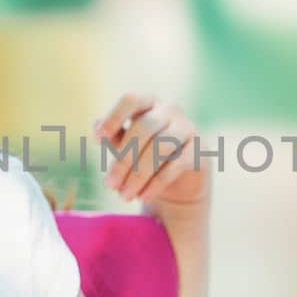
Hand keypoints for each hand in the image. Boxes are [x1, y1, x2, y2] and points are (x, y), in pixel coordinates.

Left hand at [92, 93, 210, 211]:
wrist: (179, 184)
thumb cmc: (145, 159)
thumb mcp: (125, 147)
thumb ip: (112, 136)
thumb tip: (96, 126)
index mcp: (148, 104)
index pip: (131, 100)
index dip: (114, 116)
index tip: (98, 137)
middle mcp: (170, 110)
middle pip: (144, 127)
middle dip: (124, 159)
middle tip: (110, 185)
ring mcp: (188, 128)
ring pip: (159, 147)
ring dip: (138, 175)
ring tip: (124, 196)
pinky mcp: (199, 150)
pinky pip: (176, 165)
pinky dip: (156, 183)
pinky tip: (143, 197)